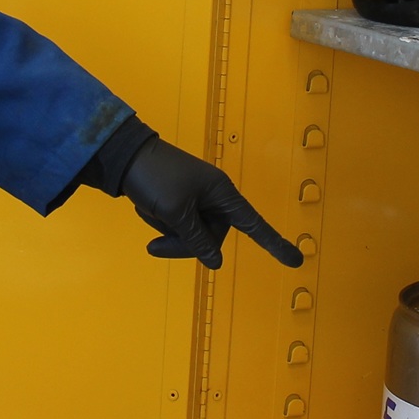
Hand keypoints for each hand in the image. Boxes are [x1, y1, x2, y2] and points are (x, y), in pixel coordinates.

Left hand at [119, 135, 302, 269]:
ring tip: (150, 210)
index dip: (274, 244)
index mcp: (221, 193)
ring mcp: (195, 200)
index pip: (253, 224)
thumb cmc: (154, 178)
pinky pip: (176, 226)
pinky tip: (146, 206)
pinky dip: (160, 222)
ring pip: (191, 235)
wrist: (122, 156)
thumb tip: (215, 262)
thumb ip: (197, 240)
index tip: (296, 261)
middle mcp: (213, 197)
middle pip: (211, 237)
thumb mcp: (175, 213)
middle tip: (154, 245)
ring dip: (167, 231)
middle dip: (183, 244)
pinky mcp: (179, 202)